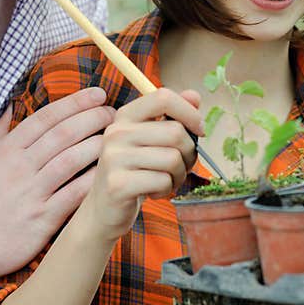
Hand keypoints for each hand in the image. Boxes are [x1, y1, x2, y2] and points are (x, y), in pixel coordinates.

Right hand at [0, 87, 114, 280]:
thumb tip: (9, 107)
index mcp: (6, 151)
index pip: (45, 117)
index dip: (74, 102)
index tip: (96, 94)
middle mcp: (19, 167)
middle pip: (63, 134)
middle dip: (92, 118)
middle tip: (111, 112)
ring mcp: (31, 193)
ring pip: (71, 160)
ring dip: (97, 145)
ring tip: (116, 138)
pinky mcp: (41, 219)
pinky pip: (73, 195)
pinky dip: (93, 181)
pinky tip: (109, 171)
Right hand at [76, 88, 201, 245]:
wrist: (104, 208)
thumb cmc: (135, 171)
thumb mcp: (152, 140)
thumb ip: (172, 116)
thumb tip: (194, 96)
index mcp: (125, 116)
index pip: (163, 97)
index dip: (189, 112)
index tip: (199, 130)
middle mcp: (116, 132)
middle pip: (175, 132)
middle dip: (189, 153)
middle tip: (180, 166)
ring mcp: (114, 157)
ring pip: (173, 159)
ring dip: (179, 175)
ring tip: (166, 180)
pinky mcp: (118, 184)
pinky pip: (163, 181)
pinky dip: (166, 189)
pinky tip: (153, 191)